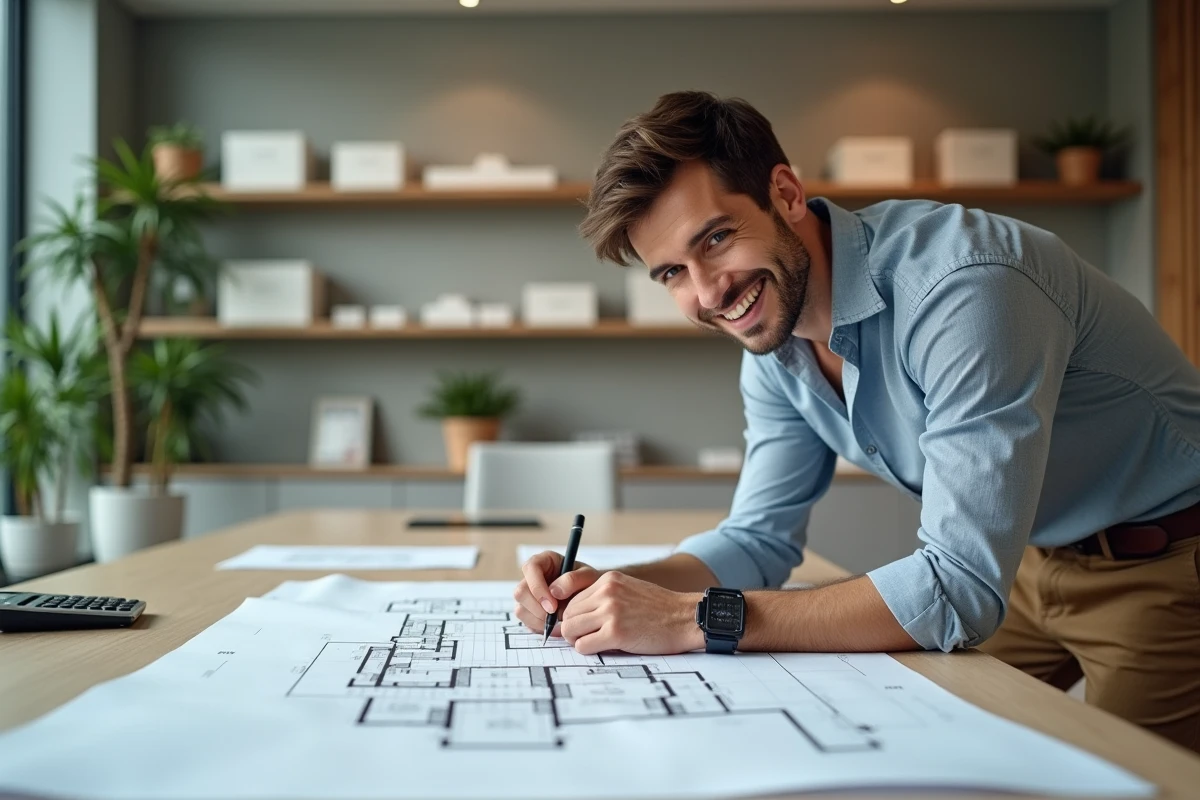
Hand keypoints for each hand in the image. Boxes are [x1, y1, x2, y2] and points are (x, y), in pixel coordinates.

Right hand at [512, 550, 600, 635]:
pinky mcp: (529, 611)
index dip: (538, 588)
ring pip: (520, 609)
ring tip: (558, 623)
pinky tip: (555, 627)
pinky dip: (538, 628)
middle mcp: (532, 577)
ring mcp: (528, 595)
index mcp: (544, 561)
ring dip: (538, 620)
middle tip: (556, 618)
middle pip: (520, 592)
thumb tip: (554, 592)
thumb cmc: (589, 582)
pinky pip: (525, 621)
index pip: (530, 568)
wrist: (593, 598)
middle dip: (537, 609)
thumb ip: (573, 580)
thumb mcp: (588, 576)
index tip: (552, 606)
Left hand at [560, 571, 702, 654]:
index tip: (584, 627)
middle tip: (588, 638)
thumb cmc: (660, 609)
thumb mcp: (629, 590)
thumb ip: (604, 598)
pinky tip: (604, 648)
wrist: (686, 618)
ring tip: (596, 643)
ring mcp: (611, 612)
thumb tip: (575, 617)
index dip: (576, 617)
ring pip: (571, 630)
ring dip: (579, 640)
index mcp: (608, 580)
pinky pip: (583, 646)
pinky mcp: (616, 633)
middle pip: (568, 615)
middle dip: (574, 630)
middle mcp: (607, 593)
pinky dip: (589, 650)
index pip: (573, 600)